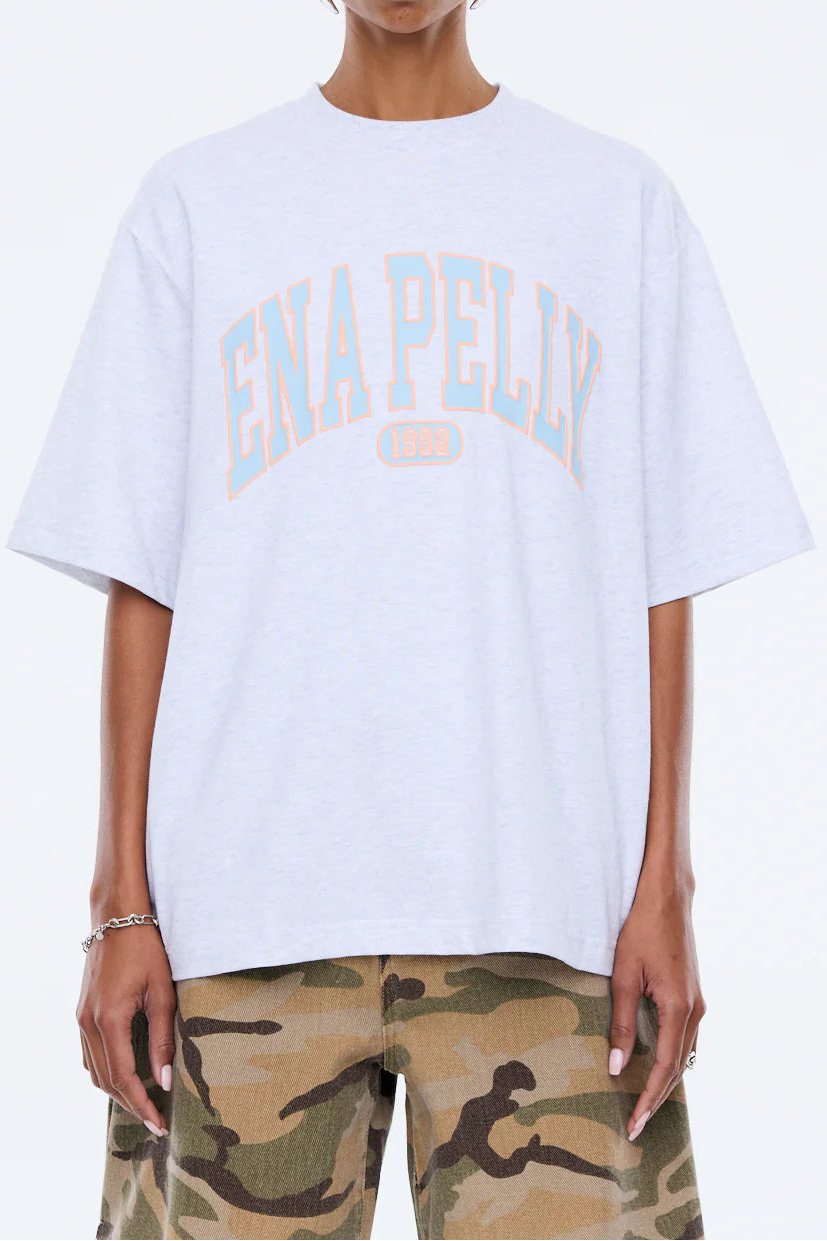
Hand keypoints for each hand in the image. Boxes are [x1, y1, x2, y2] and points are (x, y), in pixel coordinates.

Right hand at [77, 922, 175, 1135]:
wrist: (117, 918)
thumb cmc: (146, 950)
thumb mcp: (162, 993)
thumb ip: (163, 1039)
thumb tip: (164, 1080)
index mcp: (109, 1020)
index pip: (123, 1078)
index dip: (142, 1104)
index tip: (159, 1124)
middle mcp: (88, 1023)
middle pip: (106, 1080)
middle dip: (131, 1103)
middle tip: (156, 1121)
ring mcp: (81, 1019)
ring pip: (94, 1070)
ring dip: (117, 1090)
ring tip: (144, 1102)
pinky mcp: (82, 1013)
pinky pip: (89, 1054)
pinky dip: (106, 1071)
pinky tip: (125, 1075)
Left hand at [608, 876, 704, 1140]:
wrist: (665, 898)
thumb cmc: (641, 931)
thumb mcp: (624, 976)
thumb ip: (622, 1023)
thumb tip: (617, 1066)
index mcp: (679, 1009)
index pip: (665, 1069)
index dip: (648, 1099)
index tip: (634, 1124)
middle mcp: (695, 1010)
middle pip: (678, 1068)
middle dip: (657, 1099)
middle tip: (636, 1127)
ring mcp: (697, 1002)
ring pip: (684, 1054)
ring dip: (665, 1080)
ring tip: (643, 1102)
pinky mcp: (692, 994)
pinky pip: (685, 1038)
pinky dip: (672, 1059)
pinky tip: (657, 1065)